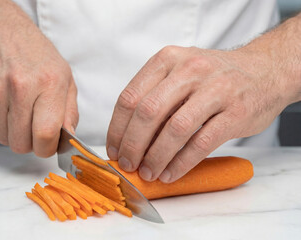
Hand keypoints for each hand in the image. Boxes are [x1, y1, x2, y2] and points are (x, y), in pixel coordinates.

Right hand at [0, 4, 77, 156]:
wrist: (1, 32)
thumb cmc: (38, 57)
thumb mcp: (66, 79)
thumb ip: (70, 112)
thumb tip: (68, 139)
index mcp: (49, 83)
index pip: (45, 134)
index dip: (47, 149)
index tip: (48, 145)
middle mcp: (21, 86)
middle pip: (21, 143)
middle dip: (31, 144)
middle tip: (34, 129)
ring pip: (4, 138)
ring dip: (15, 134)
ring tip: (21, 113)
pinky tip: (7, 107)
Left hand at [106, 45, 289, 182]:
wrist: (264, 70)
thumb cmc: (214, 77)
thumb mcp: (180, 73)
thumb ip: (155, 97)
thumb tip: (127, 138)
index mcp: (168, 59)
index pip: (130, 97)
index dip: (117, 128)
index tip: (114, 149)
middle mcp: (190, 69)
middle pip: (148, 112)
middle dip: (133, 145)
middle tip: (128, 165)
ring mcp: (216, 89)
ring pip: (175, 129)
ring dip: (156, 157)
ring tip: (149, 172)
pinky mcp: (236, 112)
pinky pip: (201, 143)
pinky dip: (181, 163)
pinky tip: (171, 173)